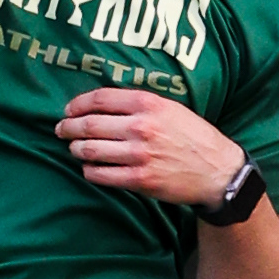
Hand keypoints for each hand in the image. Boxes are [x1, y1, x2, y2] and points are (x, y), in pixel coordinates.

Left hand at [55, 87, 243, 204]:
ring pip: (90, 150)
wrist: (216, 170)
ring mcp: (139, 155)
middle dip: (69, 128)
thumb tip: (101, 105)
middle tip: (61, 130)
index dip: (78, 104)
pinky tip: (89, 168)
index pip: (100, 99)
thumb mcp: (170, 108)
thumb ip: (138, 104)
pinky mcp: (139, 179)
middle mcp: (141, 127)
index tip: (68, 110)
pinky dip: (89, 170)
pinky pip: (101, 174)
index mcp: (148, 104)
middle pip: (90, 125)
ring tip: (74, 148)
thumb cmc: (192, 136)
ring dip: (76, 149)